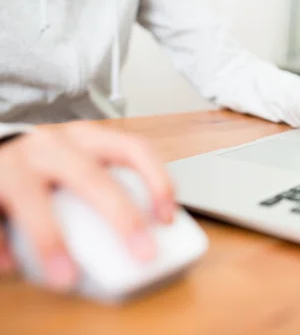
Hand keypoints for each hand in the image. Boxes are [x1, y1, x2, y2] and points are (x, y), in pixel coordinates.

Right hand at [0, 123, 174, 290]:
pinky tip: (11, 266)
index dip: (157, 181)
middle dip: (122, 218)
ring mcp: (16, 161)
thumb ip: (104, 189)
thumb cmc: (43, 163)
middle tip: (142, 254)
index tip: (167, 218)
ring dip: (51, 241)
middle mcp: (54, 144)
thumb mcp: (78, 164)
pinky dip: (1, 243)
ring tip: (65, 278)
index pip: (134, 149)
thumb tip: (140, 238)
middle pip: (93, 178)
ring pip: (33, 199)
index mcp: (87, 139)